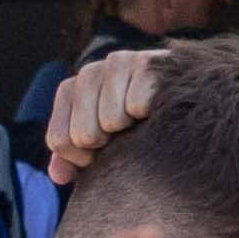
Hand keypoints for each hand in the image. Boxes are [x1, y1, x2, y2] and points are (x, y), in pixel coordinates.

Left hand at [43, 44, 179, 186]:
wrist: (180, 99)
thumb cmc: (131, 128)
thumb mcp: (99, 148)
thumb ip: (72, 161)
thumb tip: (58, 175)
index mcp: (70, 91)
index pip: (59, 140)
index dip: (82, 159)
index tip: (101, 153)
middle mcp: (88, 73)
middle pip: (83, 134)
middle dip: (107, 146)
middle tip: (125, 136)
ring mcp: (117, 63)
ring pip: (110, 120)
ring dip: (130, 133)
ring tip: (141, 123)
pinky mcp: (147, 61)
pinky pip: (137, 105)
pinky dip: (150, 116)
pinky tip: (157, 111)